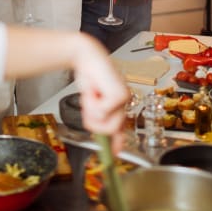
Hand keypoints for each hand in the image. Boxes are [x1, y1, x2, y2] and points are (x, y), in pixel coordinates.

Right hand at [73, 34, 128, 150]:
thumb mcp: (91, 102)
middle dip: (93, 121)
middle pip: (110, 129)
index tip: (116, 153)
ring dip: (91, 111)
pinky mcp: (120, 95)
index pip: (121, 127)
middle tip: (88, 104)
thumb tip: (97, 134)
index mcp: (118, 104)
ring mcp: (124, 98)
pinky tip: (94, 89)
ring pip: (106, 122)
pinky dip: (92, 102)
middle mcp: (124, 101)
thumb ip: (97, 116)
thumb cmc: (89, 76)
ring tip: (91, 95)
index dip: (118, 142)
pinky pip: (102, 112)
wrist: (87, 57)